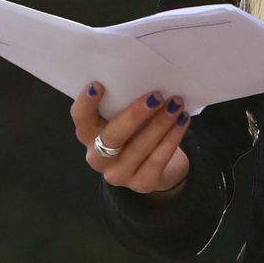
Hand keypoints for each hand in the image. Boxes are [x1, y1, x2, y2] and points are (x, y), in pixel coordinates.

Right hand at [72, 83, 191, 197]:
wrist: (157, 167)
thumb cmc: (139, 132)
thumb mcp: (127, 118)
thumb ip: (126, 103)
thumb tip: (148, 78)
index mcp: (89, 135)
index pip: (81, 118)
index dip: (86, 103)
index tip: (98, 85)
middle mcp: (97, 157)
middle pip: (112, 136)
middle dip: (135, 115)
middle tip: (156, 96)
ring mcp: (118, 174)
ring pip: (139, 148)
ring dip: (160, 124)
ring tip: (176, 105)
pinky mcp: (141, 184)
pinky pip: (157, 160)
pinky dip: (172, 139)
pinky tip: (182, 122)